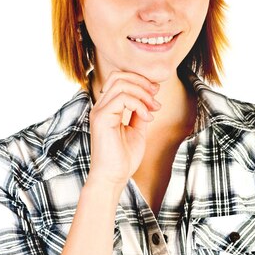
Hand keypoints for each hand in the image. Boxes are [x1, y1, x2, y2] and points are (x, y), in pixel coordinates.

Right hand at [87, 70, 160, 185]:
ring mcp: (99, 111)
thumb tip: (150, 97)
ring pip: (121, 83)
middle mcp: (100, 107)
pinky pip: (122, 98)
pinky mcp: (101, 118)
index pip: (119, 80)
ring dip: (142, 93)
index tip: (155, 94)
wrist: (113, 178)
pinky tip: (147, 118)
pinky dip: (139, 104)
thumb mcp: (137, 130)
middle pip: (119, 76)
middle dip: (142, 82)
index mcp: (107, 108)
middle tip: (156, 97)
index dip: (140, 81)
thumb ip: (140, 112)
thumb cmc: (123, 159)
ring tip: (153, 109)